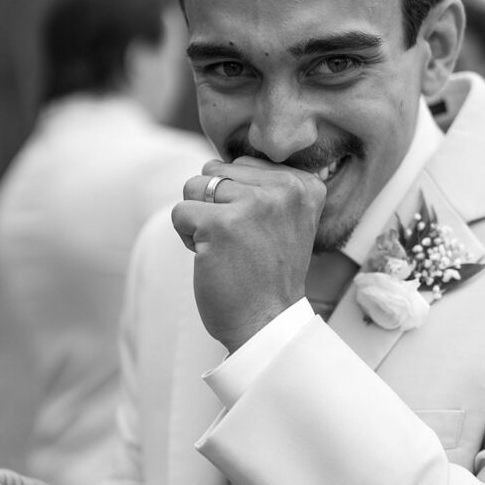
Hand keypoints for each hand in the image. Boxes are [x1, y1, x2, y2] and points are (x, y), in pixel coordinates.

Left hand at [172, 156, 325, 351]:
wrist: (266, 324)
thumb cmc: (267, 275)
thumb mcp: (284, 220)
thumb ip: (263, 185)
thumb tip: (220, 160)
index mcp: (304, 184)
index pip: (241, 163)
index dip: (236, 198)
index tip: (258, 233)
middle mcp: (285, 189)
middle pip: (215, 170)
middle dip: (214, 205)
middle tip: (239, 243)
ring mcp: (254, 204)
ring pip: (195, 186)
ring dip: (199, 219)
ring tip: (225, 248)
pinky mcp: (222, 224)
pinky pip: (180, 212)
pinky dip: (186, 237)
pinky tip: (211, 258)